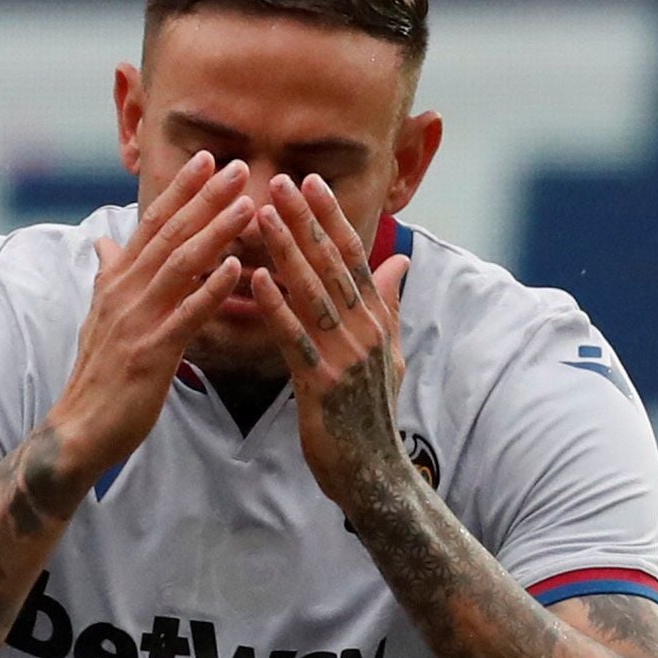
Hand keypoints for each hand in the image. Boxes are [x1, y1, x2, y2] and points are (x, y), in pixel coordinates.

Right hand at [41, 153, 256, 481]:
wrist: (78, 429)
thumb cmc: (98, 374)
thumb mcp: (100, 316)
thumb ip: (109, 276)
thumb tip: (104, 242)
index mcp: (116, 282)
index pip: (150, 224)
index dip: (178, 190)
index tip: (205, 158)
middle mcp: (125, 293)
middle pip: (168, 235)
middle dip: (203, 198)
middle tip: (235, 166)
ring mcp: (137, 321)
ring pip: (180, 266)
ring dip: (214, 232)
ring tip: (247, 205)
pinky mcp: (151, 353)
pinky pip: (186, 316)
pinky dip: (211, 290)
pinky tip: (236, 270)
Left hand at [246, 171, 415, 519]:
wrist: (374, 476)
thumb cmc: (372, 416)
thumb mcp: (390, 355)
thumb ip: (389, 306)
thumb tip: (400, 263)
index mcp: (376, 321)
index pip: (354, 258)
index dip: (332, 218)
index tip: (311, 182)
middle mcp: (365, 331)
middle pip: (333, 265)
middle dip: (306, 221)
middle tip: (281, 181)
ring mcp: (346, 356)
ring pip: (313, 293)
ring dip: (287, 251)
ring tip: (262, 215)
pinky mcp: (323, 384)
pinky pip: (296, 337)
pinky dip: (277, 306)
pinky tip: (257, 279)